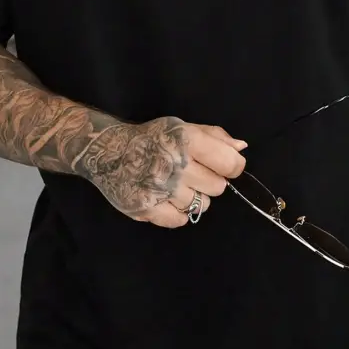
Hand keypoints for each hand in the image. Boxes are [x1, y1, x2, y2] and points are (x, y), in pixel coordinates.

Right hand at [80, 116, 246, 227]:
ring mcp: (161, 189)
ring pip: (201, 206)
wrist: (107, 151)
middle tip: (190, 174)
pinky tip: (165, 199)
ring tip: (174, 185)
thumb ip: (215, 136)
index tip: (222, 166)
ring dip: (192, 197)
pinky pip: (181, 220)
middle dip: (208, 181)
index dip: (231, 166)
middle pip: (218, 188)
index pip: (230, 163)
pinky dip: (177, 212)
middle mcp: (175, 164)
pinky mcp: (147, 209)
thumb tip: (241, 149)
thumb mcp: (182, 128)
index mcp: (187, 140)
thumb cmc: (152, 138)